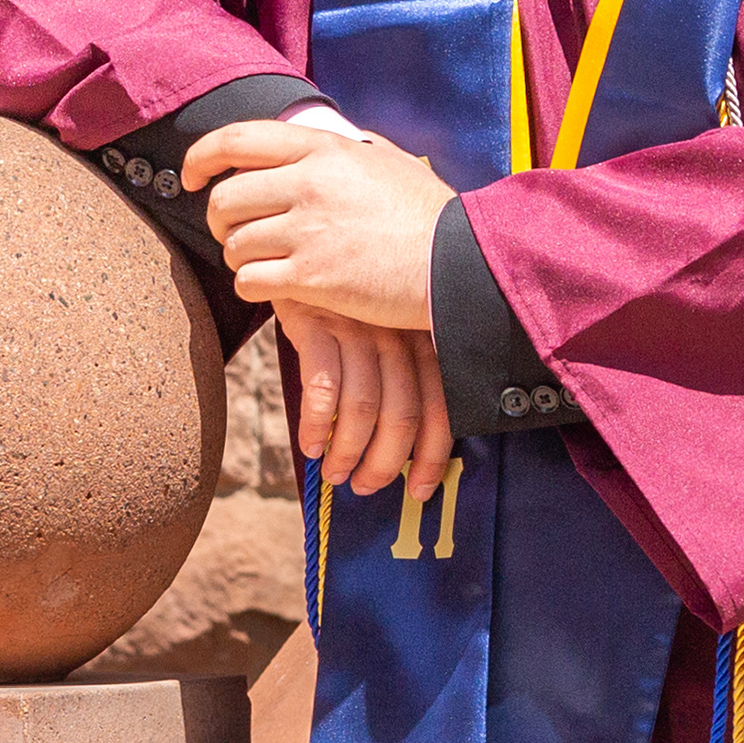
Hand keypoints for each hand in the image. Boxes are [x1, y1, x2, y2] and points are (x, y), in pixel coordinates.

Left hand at [183, 115, 454, 331]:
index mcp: (324, 149)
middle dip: (219, 221)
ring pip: (234, 244)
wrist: (461, 263)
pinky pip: (250, 281)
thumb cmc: (429, 216)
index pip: (238, 139)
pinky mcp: (313, 278)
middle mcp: (309, 184)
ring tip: (265, 264)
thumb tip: (321, 140)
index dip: (201, 156)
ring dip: (241, 257)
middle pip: (224, 198)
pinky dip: (254, 287)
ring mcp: (308, 231)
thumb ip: (346, 149)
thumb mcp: (388, 161)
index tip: (191, 174)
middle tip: (235, 234)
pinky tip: (277, 288)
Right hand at [273, 300, 453, 507]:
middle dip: (384, 463)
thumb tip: (400, 448)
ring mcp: (357, 327)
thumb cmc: (346, 305)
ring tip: (334, 472)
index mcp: (422, 339)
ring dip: (347, 452)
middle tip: (364, 486)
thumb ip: (400, 375)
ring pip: (363, 408)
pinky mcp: (317, 324)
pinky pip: (323, 388)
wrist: (302, 253)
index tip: (419, 490)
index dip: (432, 456)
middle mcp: (396, 333)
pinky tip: (311, 444)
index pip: (440, 408)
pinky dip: (317, 425)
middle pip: (402, 415)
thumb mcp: (385, 329)